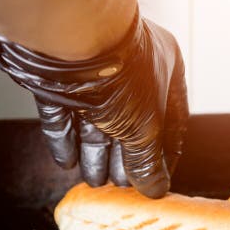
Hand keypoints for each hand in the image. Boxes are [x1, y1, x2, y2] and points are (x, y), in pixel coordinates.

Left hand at [0, 10, 186, 197]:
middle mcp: (131, 68)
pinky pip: (63, 111)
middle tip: (120, 184)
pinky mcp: (57, 75)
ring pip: (96, 119)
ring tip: (94, 179)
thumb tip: (155, 190)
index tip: (158, 178)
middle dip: (123, 157)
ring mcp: (93, 69)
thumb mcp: (145, 130)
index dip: (165, 154)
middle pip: (131, 123)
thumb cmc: (122, 76)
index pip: (172, 119)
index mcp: (164, 69)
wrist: (69, 39)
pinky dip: (65, 136)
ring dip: (94, 153)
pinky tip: (66, 161)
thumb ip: (148, 163)